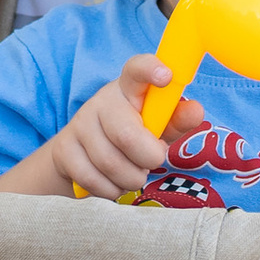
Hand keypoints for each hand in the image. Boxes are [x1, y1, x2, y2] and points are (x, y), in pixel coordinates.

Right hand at [38, 56, 200, 198]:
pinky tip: (113, 182)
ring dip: (131, 178)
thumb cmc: (132, 133)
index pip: (136, 69)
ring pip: (110, 163)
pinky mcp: (63, 149)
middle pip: (126, 135)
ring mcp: (80, 124)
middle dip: (148, 158)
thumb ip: (177, 119)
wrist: (83, 153)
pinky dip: (110, 190)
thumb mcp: (157, 125)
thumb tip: (196, 111)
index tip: (166, 76)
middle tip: (153, 162)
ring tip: (134, 173)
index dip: (150, 70)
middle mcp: (102, 101)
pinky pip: (92, 179)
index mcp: (129, 88)